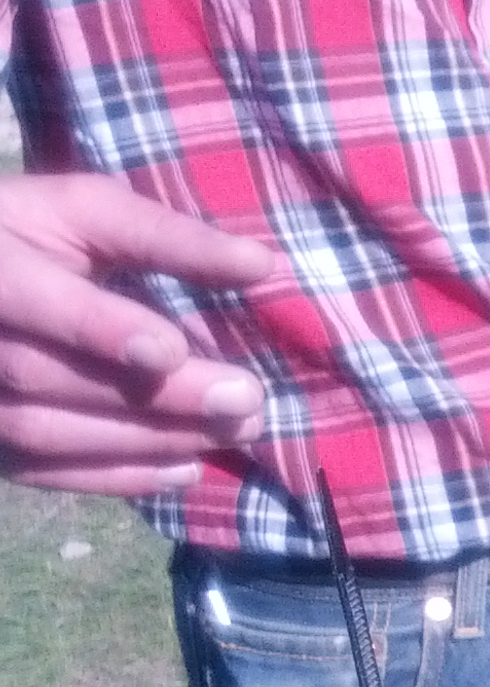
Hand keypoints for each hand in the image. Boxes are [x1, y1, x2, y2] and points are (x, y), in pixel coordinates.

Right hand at [0, 174, 277, 495]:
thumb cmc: (38, 231)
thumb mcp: (89, 211)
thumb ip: (164, 236)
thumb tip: (261, 264)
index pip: (32, 300)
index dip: (99, 328)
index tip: (172, 350)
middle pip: (43, 376)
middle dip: (151, 395)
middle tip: (245, 400)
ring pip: (42, 431)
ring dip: (148, 440)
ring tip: (234, 431)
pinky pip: (39, 469)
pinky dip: (117, 475)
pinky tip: (187, 466)